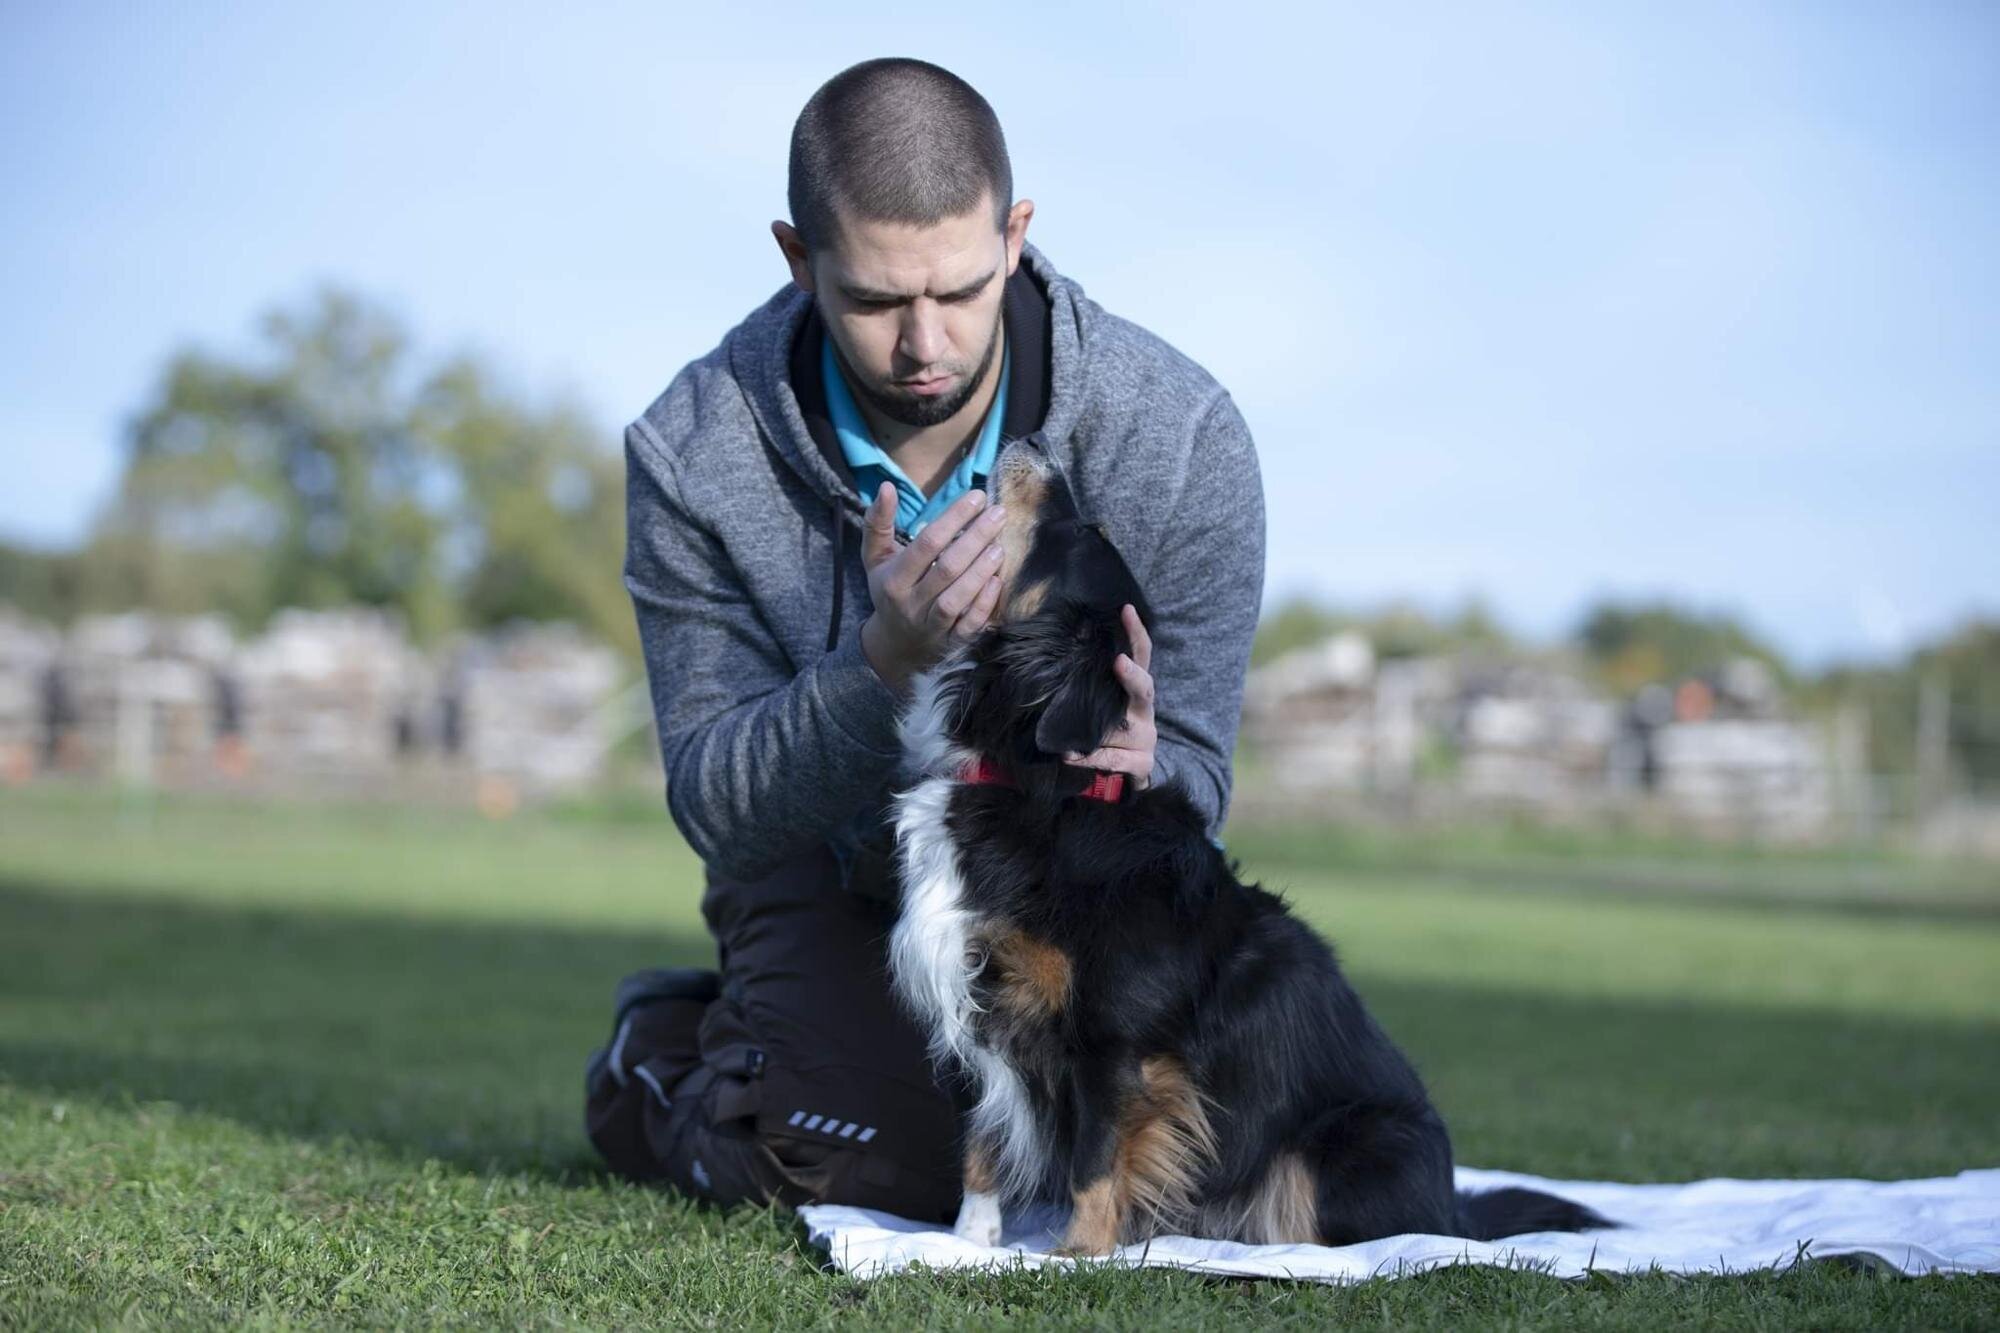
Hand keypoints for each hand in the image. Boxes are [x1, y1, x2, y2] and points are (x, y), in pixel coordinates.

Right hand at [858, 482, 1006, 694]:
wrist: (896, 645)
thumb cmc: (889, 589)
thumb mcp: (875, 558)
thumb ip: (877, 523)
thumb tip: (886, 487)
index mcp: (893, 580)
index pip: (926, 544)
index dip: (953, 518)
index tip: (977, 496)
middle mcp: (911, 604)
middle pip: (947, 568)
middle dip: (976, 537)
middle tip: (999, 512)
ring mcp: (931, 626)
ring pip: (958, 598)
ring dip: (981, 570)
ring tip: (999, 544)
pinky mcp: (950, 643)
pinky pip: (969, 625)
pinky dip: (984, 603)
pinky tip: (997, 579)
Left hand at [1063, 604, 1155, 789]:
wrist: (1125, 775)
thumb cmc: (1106, 731)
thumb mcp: (1099, 705)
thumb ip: (1087, 684)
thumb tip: (1056, 651)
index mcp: (1136, 691)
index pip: (1142, 656)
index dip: (1136, 633)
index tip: (1126, 610)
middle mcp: (1145, 711)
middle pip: (1145, 688)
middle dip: (1132, 675)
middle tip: (1119, 662)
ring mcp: (1146, 738)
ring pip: (1122, 729)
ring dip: (1095, 729)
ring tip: (1068, 732)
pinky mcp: (1142, 763)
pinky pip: (1115, 758)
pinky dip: (1091, 757)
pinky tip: (1070, 755)